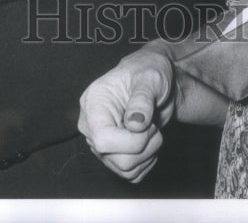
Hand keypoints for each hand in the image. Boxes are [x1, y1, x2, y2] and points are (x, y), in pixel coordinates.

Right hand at [78, 48, 175, 182]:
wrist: (154, 82)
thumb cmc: (149, 72)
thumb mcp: (150, 77)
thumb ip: (142, 98)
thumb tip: (135, 124)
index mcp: (93, 103)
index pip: (103, 139)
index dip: (131, 141)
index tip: (149, 124)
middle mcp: (92, 127)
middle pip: (117, 160)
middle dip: (145, 146)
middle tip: (153, 125)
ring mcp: (101, 144)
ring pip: (126, 171)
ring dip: (149, 153)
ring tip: (152, 129)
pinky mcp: (113, 156)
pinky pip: (133, 175)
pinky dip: (147, 161)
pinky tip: (149, 140)